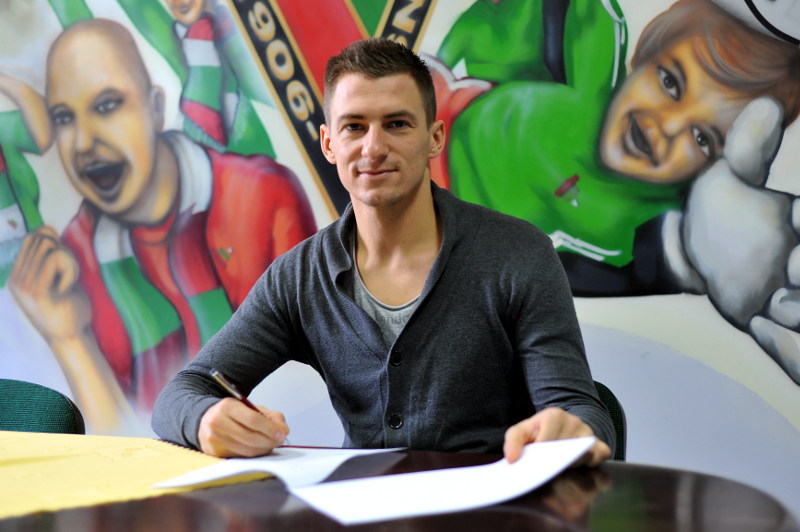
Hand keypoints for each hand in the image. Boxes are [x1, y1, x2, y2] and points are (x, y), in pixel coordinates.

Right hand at [9, 226, 90, 342]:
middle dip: (64, 252)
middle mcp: (16, 279)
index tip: (63, 267)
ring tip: (68, 283)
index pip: (33, 237)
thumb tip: (46, 228)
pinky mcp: (38, 292)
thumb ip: (47, 257)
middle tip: (68, 277)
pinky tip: (69, 289)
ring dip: (69, 262)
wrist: (71, 337)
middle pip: (43, 239)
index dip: (56, 244)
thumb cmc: (69, 306)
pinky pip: (57, 258)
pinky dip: (70, 269)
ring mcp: (24, 286)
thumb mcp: (55, 278)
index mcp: (17, 275)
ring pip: (51, 247)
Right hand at [198, 398, 289, 456]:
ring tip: (270, 444)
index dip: (270, 429)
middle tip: (279, 440)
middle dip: (269, 441)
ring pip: (245, 450)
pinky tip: (257, 448)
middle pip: (250, 437)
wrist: (206, 418)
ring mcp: (214, 439)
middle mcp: (217, 422)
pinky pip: (239, 457)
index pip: (253, 420)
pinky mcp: (213, 452)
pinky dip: (253, 454)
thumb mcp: (251, 407)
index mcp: (227, 406)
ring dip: (263, 449)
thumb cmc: (233, 413)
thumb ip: (271, 417)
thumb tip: (284, 431)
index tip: (282, 433)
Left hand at [503, 407, 610, 465]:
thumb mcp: (522, 431)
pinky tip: (579, 464)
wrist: (561, 423)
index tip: (536, 461)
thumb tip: (512, 459)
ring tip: (561, 463)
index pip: (547, 441)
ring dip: (572, 464)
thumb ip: (512, 441)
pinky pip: (601, 456)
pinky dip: (592, 463)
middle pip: (566, 450)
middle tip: (548, 465)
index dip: (540, 455)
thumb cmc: (540, 430)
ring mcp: (588, 432)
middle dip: (555, 462)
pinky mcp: (600, 444)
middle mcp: (574, 421)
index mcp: (554, 415)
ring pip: (584, 455)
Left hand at [669, 97, 799, 383]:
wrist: (693, 258)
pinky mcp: (788, 337)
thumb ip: (750, 150)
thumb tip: (765, 103)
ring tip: (771, 304)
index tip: (794, 220)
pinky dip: (792, 351)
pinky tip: (761, 327)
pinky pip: (799, 357)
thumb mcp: (730, 181)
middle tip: (789, 266)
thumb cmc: (721, 215)